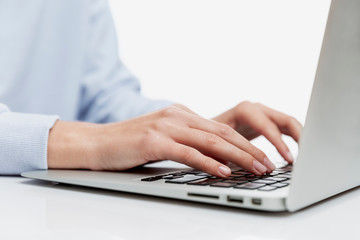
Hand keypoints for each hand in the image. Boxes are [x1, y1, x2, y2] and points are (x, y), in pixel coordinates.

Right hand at [48, 104, 285, 177]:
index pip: (220, 128)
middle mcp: (177, 116)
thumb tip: (214, 156)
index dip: (244, 144)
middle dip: (248, 150)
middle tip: (268, 165)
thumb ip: (186, 141)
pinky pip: (188, 152)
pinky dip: (208, 162)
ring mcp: (165, 126)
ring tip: (256, 169)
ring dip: (237, 156)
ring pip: (210, 141)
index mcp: (181, 114)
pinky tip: (223, 171)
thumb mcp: (164, 138)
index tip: (261, 157)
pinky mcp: (154, 140)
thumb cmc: (130, 144)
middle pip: (222, 133)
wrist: (96, 143)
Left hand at [213, 101, 301, 163]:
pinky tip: (301, 151)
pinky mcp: (266, 122)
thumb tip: (233, 168)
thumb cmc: (207, 134)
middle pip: (284, 119)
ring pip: (289, 122)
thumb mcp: (213, 141)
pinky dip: (295, 138)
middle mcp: (256, 109)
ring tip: (309, 154)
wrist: (205, 127)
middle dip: (298, 136)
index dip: (278, 143)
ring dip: (301, 137)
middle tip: (307, 155)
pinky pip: (286, 128)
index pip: (267, 125)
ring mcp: (263, 114)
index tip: (288, 158)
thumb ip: (224, 152)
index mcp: (244, 110)